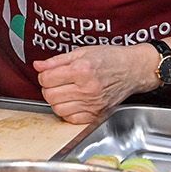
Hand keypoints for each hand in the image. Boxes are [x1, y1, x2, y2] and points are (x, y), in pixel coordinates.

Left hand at [33, 44, 153, 124]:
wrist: (132, 70)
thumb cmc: (110, 59)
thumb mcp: (82, 52)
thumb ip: (57, 60)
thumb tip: (38, 66)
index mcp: (82, 70)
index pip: (46, 79)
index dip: (44, 75)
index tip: (49, 73)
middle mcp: (87, 89)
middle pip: (50, 95)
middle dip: (48, 88)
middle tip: (56, 82)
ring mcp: (92, 104)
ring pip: (58, 109)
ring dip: (57, 100)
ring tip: (64, 91)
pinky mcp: (96, 114)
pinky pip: (71, 119)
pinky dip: (67, 112)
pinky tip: (73, 101)